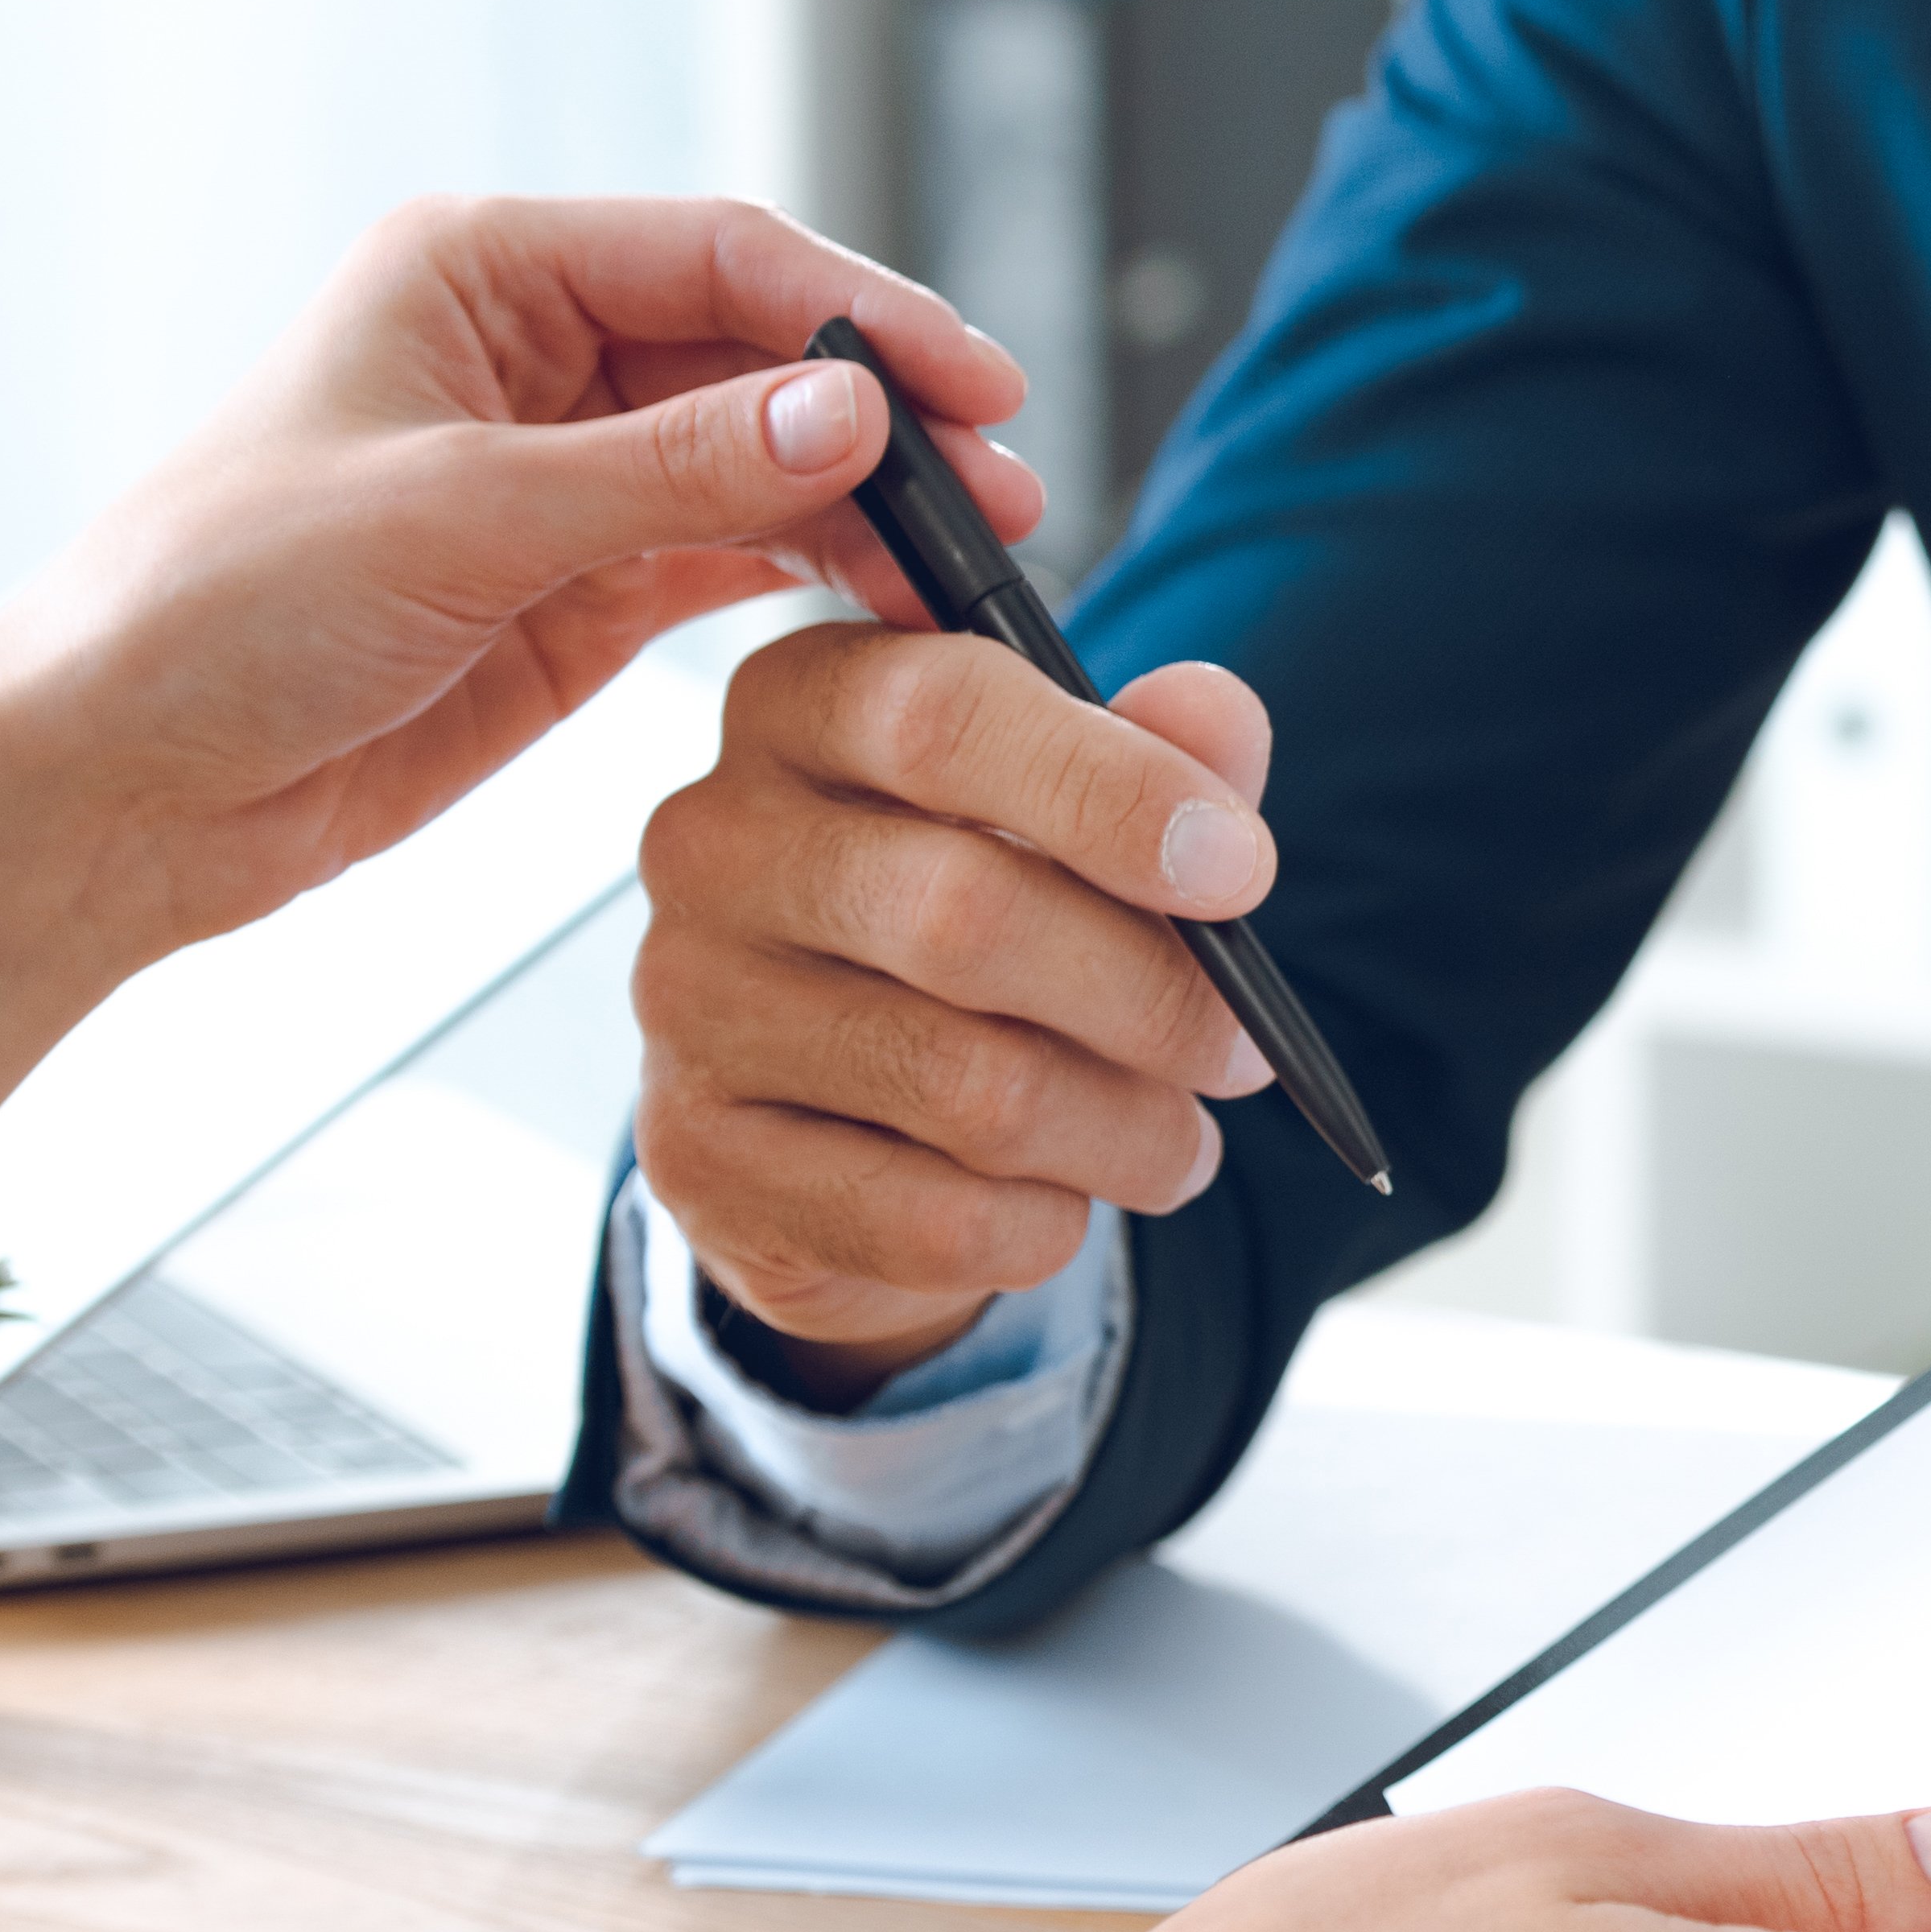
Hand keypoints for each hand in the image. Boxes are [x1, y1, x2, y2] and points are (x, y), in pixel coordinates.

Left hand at [0, 196, 1043, 964]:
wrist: (118, 783)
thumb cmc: (218, 609)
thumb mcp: (459, 518)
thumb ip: (667, 467)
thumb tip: (848, 411)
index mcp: (480, 273)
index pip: (721, 255)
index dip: (864, 314)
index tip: (977, 386)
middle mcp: (532, 355)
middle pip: (762, 356)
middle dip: (889, 419)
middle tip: (1005, 495)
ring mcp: (563, 476)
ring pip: (765, 463)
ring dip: (870, 508)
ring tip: (975, 568)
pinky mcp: (577, 589)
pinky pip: (734, 557)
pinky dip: (819, 578)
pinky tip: (895, 608)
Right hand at [632, 629, 1291, 1384]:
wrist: (837, 1111)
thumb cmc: (980, 920)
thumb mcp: (1074, 814)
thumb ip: (1157, 754)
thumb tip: (1215, 713)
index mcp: (800, 706)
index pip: (943, 716)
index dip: (1115, 795)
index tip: (1242, 870)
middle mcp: (712, 842)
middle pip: (964, 915)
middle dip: (1150, 997)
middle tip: (1243, 1051)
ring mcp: (687, 1007)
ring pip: (969, 1088)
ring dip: (1123, 1131)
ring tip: (1177, 1145)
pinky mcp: (698, 1163)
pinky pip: (930, 1217)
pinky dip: (1039, 1224)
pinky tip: (1060, 1203)